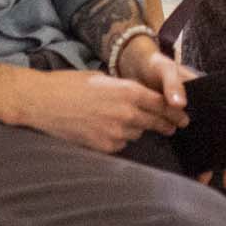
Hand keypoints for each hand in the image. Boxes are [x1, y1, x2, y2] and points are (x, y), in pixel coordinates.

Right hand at [16, 69, 184, 152]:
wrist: (40, 102)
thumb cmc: (68, 85)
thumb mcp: (103, 79)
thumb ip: (125, 89)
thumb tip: (141, 98)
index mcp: (129, 91)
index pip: (162, 104)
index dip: (175, 112)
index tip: (184, 117)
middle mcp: (127, 113)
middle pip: (155, 122)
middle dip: (165, 124)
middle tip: (174, 127)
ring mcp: (116, 132)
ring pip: (136, 134)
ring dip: (134, 129)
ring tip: (119, 122)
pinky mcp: (104, 146)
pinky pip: (120, 144)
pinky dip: (116, 139)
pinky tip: (102, 130)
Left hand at [112, 43, 225, 185]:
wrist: (140, 69)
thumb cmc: (159, 67)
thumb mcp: (167, 70)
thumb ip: (173, 85)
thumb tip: (180, 104)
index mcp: (212, 95)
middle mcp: (209, 109)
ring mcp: (195, 118)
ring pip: (214, 144)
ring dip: (217, 163)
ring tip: (218, 183)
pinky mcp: (179, 125)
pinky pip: (193, 144)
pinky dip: (198, 159)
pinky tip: (199, 173)